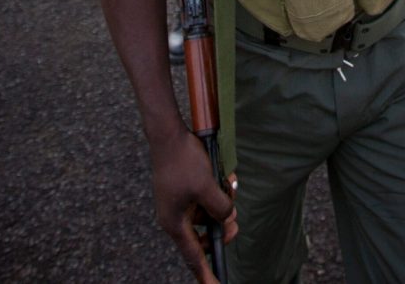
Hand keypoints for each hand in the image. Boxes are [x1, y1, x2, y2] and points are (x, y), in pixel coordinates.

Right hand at [152, 127, 237, 282]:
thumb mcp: (207, 187)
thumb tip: (227, 217)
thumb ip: (220, 208)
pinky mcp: (182, 188)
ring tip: (229, 188)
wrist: (168, 134)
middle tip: (235, 224)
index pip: (193, 256)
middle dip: (221, 229)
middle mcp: (175, 217)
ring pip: (205, 214)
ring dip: (220, 205)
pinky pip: (203, 198)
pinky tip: (225, 179)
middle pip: (203, 235)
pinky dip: (215, 193)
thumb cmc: (184, 161)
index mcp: (175, 223)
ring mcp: (178, 202)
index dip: (205, 273)